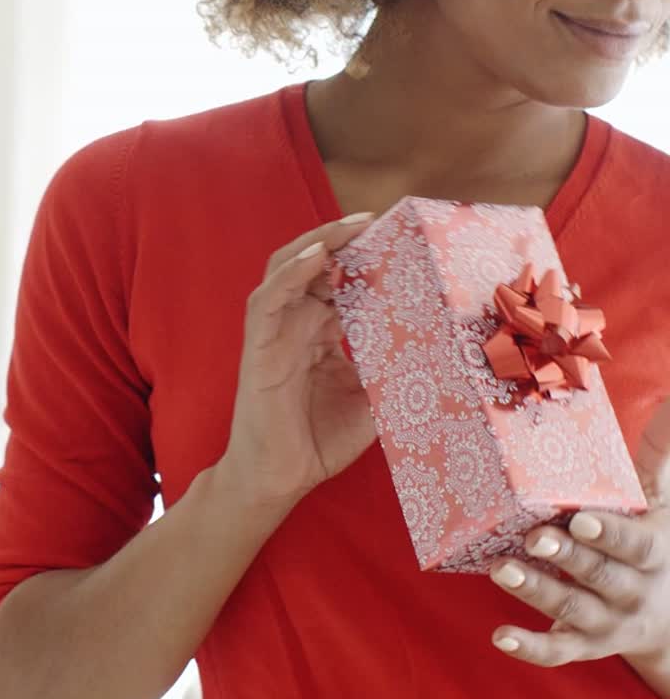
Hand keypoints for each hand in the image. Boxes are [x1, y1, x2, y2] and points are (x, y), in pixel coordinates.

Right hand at [218, 212, 379, 511]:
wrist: (279, 478)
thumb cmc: (318, 441)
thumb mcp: (372, 401)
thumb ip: (393, 372)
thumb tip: (441, 355)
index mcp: (317, 333)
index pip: (337, 282)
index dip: (362, 258)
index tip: (397, 239)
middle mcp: (293, 324)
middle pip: (312, 264)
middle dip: (342, 239)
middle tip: (378, 220)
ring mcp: (272, 332)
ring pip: (287, 269)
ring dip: (318, 243)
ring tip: (351, 225)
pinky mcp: (258, 346)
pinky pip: (268, 298)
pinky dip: (291, 273)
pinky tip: (317, 255)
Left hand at [488, 395, 669, 668]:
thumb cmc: (654, 539)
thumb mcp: (665, 500)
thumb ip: (663, 453)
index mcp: (651, 551)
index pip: (633, 543)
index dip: (609, 533)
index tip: (581, 518)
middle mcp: (632, 589)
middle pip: (601, 576)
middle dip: (568, 557)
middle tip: (533, 537)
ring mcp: (608, 622)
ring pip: (573, 609)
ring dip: (537, 592)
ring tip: (501, 570)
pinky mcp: (583, 643)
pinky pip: (557, 651)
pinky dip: (531, 646)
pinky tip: (500, 636)